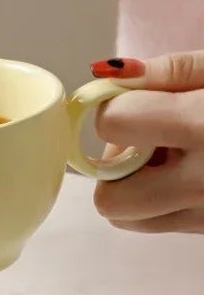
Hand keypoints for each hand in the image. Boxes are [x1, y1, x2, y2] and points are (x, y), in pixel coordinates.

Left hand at [91, 52, 203, 233]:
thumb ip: (168, 71)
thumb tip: (105, 74)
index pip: (112, 124)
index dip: (116, 108)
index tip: (135, 102)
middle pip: (108, 198)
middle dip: (114, 167)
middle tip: (149, 142)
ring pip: (128, 218)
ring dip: (134, 188)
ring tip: (173, 159)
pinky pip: (160, 223)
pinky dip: (161, 201)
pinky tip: (190, 174)